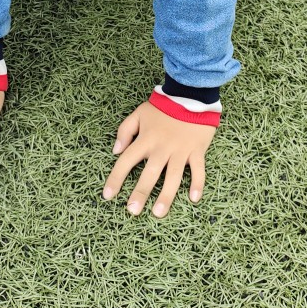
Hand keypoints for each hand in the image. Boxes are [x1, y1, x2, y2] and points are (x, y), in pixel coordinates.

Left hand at [103, 101, 216, 217]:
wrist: (190, 94)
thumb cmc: (163, 106)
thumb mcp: (139, 113)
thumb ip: (125, 131)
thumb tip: (115, 151)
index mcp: (146, 139)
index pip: (126, 161)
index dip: (116, 178)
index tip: (108, 195)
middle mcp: (162, 148)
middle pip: (149, 174)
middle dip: (140, 193)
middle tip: (132, 211)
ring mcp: (180, 150)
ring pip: (173, 177)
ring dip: (166, 196)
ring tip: (158, 213)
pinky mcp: (197, 150)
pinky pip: (198, 170)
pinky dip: (198, 184)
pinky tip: (194, 199)